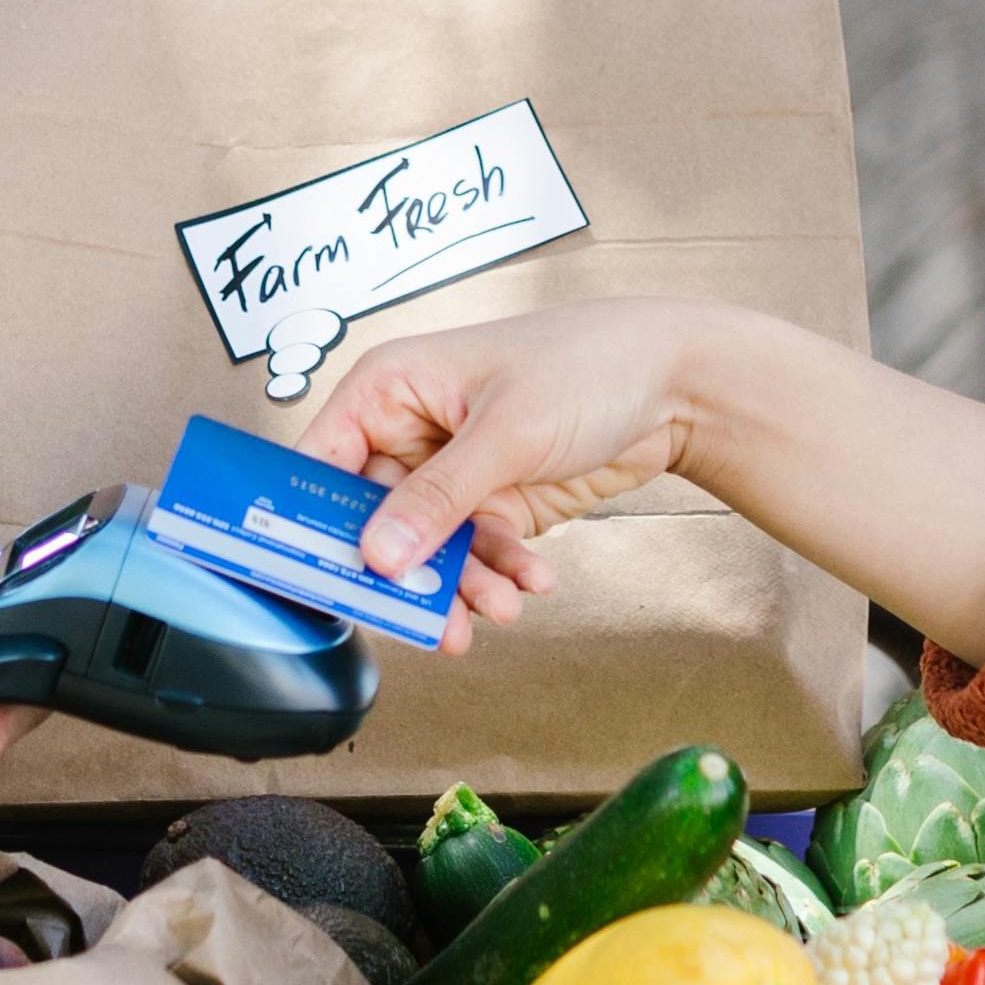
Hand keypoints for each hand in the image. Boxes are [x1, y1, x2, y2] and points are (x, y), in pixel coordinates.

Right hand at [294, 302, 726, 621]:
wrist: (676, 384)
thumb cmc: (589, 364)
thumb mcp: (506, 432)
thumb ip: (439, 497)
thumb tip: (378, 555)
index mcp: (389, 389)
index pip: (318, 464)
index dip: (308, 522)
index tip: (318, 579)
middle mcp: (410, 432)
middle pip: (371, 523)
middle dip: (404, 574)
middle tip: (425, 620)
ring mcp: (451, 473)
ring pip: (426, 551)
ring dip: (459, 585)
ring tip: (498, 607)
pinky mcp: (491, 504)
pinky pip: (474, 555)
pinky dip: (498, 574)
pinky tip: (531, 582)